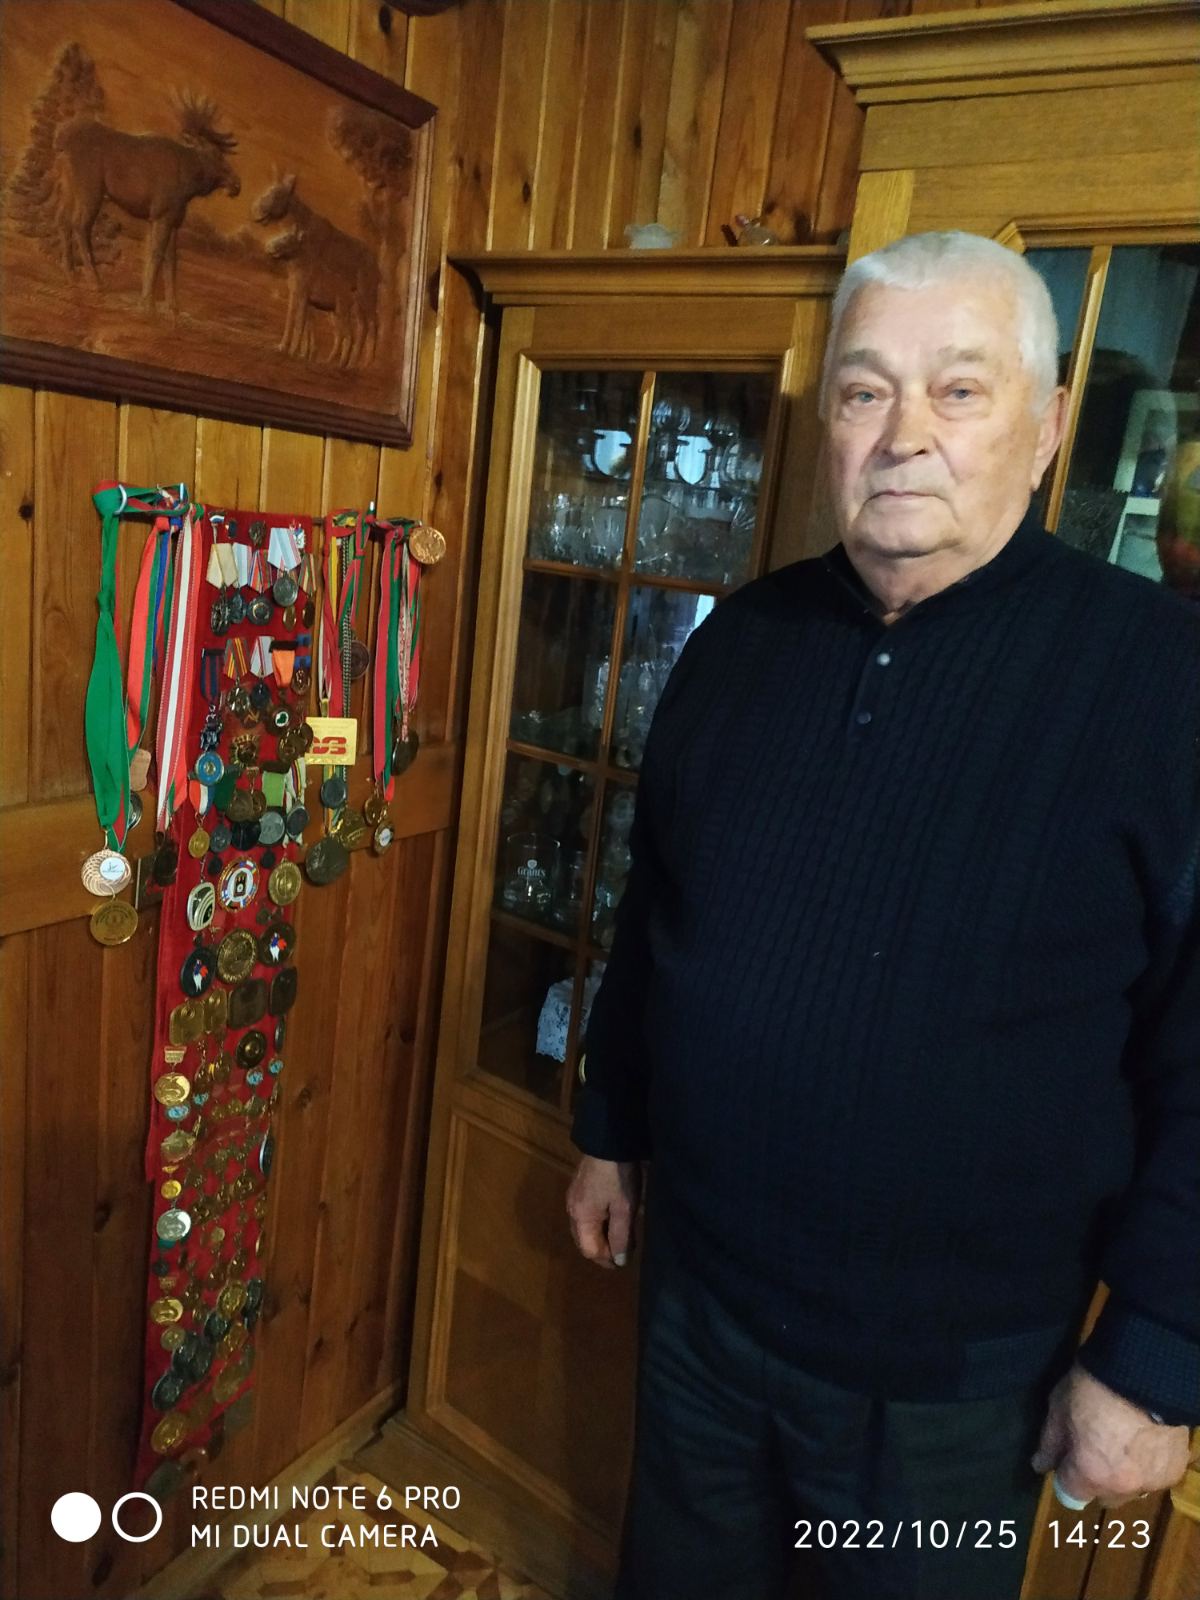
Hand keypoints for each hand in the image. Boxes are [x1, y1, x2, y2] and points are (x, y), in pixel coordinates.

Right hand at [566, 1156, 641, 1268]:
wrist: (609, 1141)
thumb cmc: (618, 1176)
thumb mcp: (625, 1208)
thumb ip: (621, 1237)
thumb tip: (618, 1261)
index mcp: (581, 1218)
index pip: (590, 1251)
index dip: (606, 1260)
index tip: (624, 1262)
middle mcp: (572, 1210)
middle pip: (583, 1241)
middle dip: (602, 1250)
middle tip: (623, 1252)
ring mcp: (573, 1197)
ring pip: (583, 1228)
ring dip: (600, 1236)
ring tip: (620, 1237)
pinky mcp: (578, 1187)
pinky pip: (584, 1215)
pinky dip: (597, 1224)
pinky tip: (611, 1219)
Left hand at [1031, 1363, 1192, 1507]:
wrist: (1145, 1373)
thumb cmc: (1094, 1388)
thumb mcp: (1060, 1408)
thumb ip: (1050, 1443)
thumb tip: (1040, 1465)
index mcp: (1090, 1474)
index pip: (1070, 1494)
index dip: (1066, 1475)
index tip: (1068, 1456)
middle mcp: (1122, 1487)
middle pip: (1103, 1496)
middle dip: (1096, 1478)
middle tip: (1095, 1447)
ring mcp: (1152, 1482)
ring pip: (1131, 1490)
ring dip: (1124, 1474)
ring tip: (1122, 1442)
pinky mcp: (1173, 1471)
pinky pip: (1154, 1478)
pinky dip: (1147, 1465)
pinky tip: (1143, 1440)